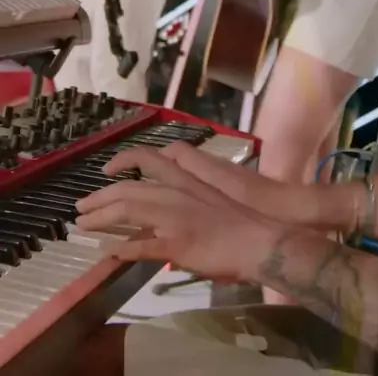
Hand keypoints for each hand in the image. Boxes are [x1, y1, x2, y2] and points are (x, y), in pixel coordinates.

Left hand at [75, 150, 279, 280]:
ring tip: (83, 226)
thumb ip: (186, 198)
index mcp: (186, 178)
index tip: (105, 171)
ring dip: (100, 219)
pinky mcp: (176, 243)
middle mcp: (176, 191)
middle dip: (99, 197)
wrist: (261, 239)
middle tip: (81, 208)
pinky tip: (108, 254)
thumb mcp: (210, 199)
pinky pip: (141, 245)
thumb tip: (165, 209)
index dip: (122, 161)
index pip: (148, 158)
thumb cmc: (243, 218)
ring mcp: (174, 216)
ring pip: (126, 210)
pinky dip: (122, 249)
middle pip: (127, 188)